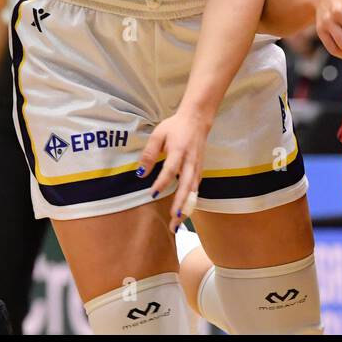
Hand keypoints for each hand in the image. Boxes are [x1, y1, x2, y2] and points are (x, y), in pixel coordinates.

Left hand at [137, 109, 212, 231]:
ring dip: (187, 206)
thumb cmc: (175, 126)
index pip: (170, 169)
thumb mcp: (158, 134)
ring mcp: (198, 166)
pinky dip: (192, 201)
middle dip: (181, 204)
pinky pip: (196, 188)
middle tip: (174, 220)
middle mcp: (190, 160)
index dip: (162, 182)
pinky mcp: (200, 169)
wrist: (197, 119)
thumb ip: (149, 153)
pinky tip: (186, 211)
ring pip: (194, 190)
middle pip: (187, 185)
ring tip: (178, 222)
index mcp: (179, 150)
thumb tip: (141, 173)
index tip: (152, 194)